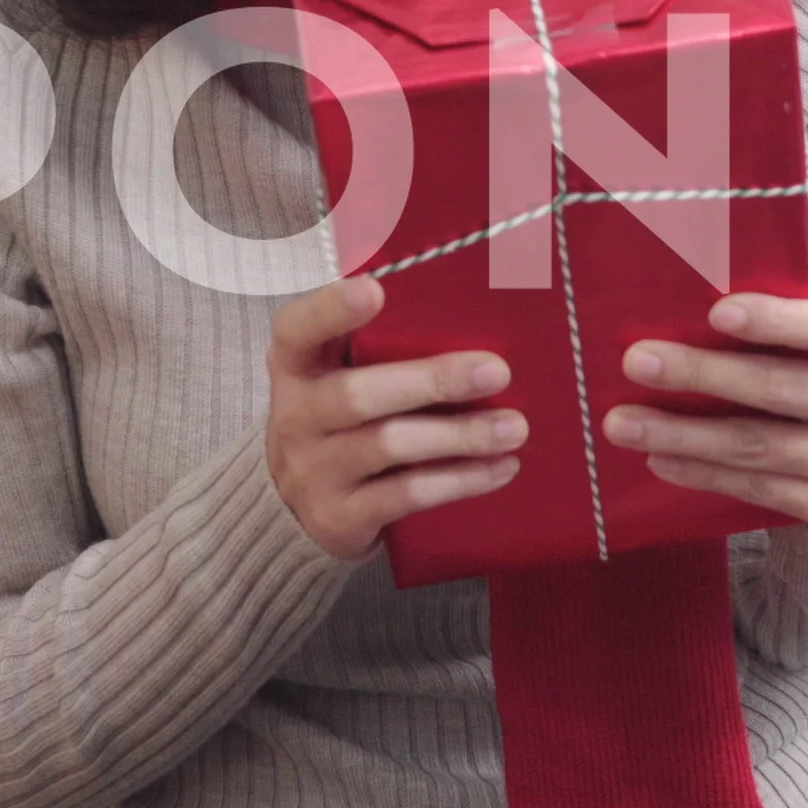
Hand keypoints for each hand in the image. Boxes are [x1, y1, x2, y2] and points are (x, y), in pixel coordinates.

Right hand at [266, 278, 524, 562]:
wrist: (293, 508)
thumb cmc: (338, 418)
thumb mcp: (337, 375)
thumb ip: (377, 344)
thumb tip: (470, 306)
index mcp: (294, 366)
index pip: (297, 329)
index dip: (330, 309)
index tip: (375, 290)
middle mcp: (295, 416)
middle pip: (358, 394)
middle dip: (432, 381)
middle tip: (497, 371)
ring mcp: (312, 471)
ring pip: (388, 445)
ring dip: (459, 435)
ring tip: (513, 428)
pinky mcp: (338, 517)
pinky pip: (405, 496)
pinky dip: (458, 481)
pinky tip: (500, 468)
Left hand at [604, 219, 807, 558]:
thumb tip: (800, 212)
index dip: (775, 318)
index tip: (715, 311)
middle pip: (780, 388)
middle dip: (702, 374)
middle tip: (637, 361)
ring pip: (758, 446)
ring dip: (683, 434)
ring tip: (622, 421)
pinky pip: (757, 489)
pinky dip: (703, 474)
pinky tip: (659, 459)